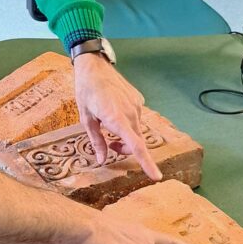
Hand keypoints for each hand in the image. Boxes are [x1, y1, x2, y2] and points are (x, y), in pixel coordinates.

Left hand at [73, 52, 160, 179]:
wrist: (94, 66)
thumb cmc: (86, 91)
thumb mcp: (86, 119)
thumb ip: (97, 141)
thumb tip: (103, 160)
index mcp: (117, 119)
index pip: (136, 146)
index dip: (147, 163)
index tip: (156, 177)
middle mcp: (131, 112)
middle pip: (136, 142)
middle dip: (125, 149)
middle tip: (110, 146)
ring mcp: (136, 105)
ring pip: (136, 130)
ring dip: (126, 135)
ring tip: (108, 125)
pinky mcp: (138, 99)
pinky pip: (136, 117)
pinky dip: (128, 122)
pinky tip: (114, 111)